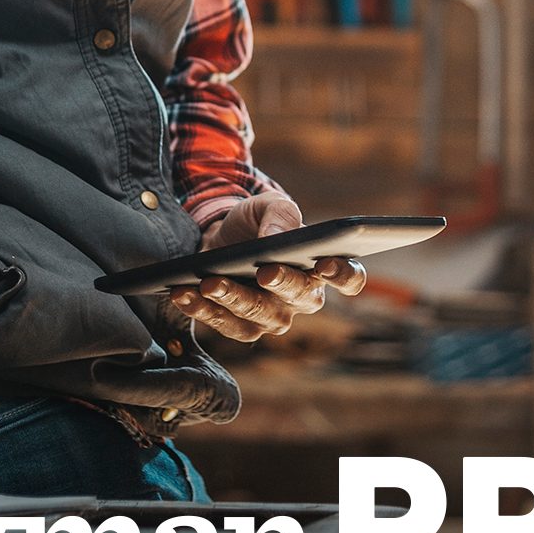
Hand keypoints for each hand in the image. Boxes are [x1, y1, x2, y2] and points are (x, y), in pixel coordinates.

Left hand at [172, 194, 367, 341]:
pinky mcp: (242, 326)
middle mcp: (302, 298)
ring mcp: (273, 316)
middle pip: (302, 299)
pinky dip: (204, 310)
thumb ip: (279, 215)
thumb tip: (276, 239)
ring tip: (209, 283)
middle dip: (283, 284)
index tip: (325, 263)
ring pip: (261, 317)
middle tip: (264, 270)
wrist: (221, 236)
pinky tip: (184, 293)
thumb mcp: (268, 206)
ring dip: (234, 300)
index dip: (343, 275)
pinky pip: (227, 325)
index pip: (349, 278)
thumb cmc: (256, 222)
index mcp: (322, 267)